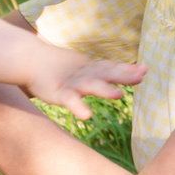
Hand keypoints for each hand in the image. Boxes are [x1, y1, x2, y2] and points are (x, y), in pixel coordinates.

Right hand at [20, 51, 147, 120]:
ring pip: (90, 85)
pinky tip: (87, 115)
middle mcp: (85, 73)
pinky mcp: (58, 93)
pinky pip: (70, 101)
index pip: (111, 67)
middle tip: (141, 75)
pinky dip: (78, 107)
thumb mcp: (84, 69)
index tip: (145, 70)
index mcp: (92, 68)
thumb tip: (127, 78)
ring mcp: (72, 83)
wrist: (29, 59)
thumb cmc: (60, 68)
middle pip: (106, 73)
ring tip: (118, 95)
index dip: (127, 69)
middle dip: (123, 74)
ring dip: (104, 89)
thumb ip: (104, 73)